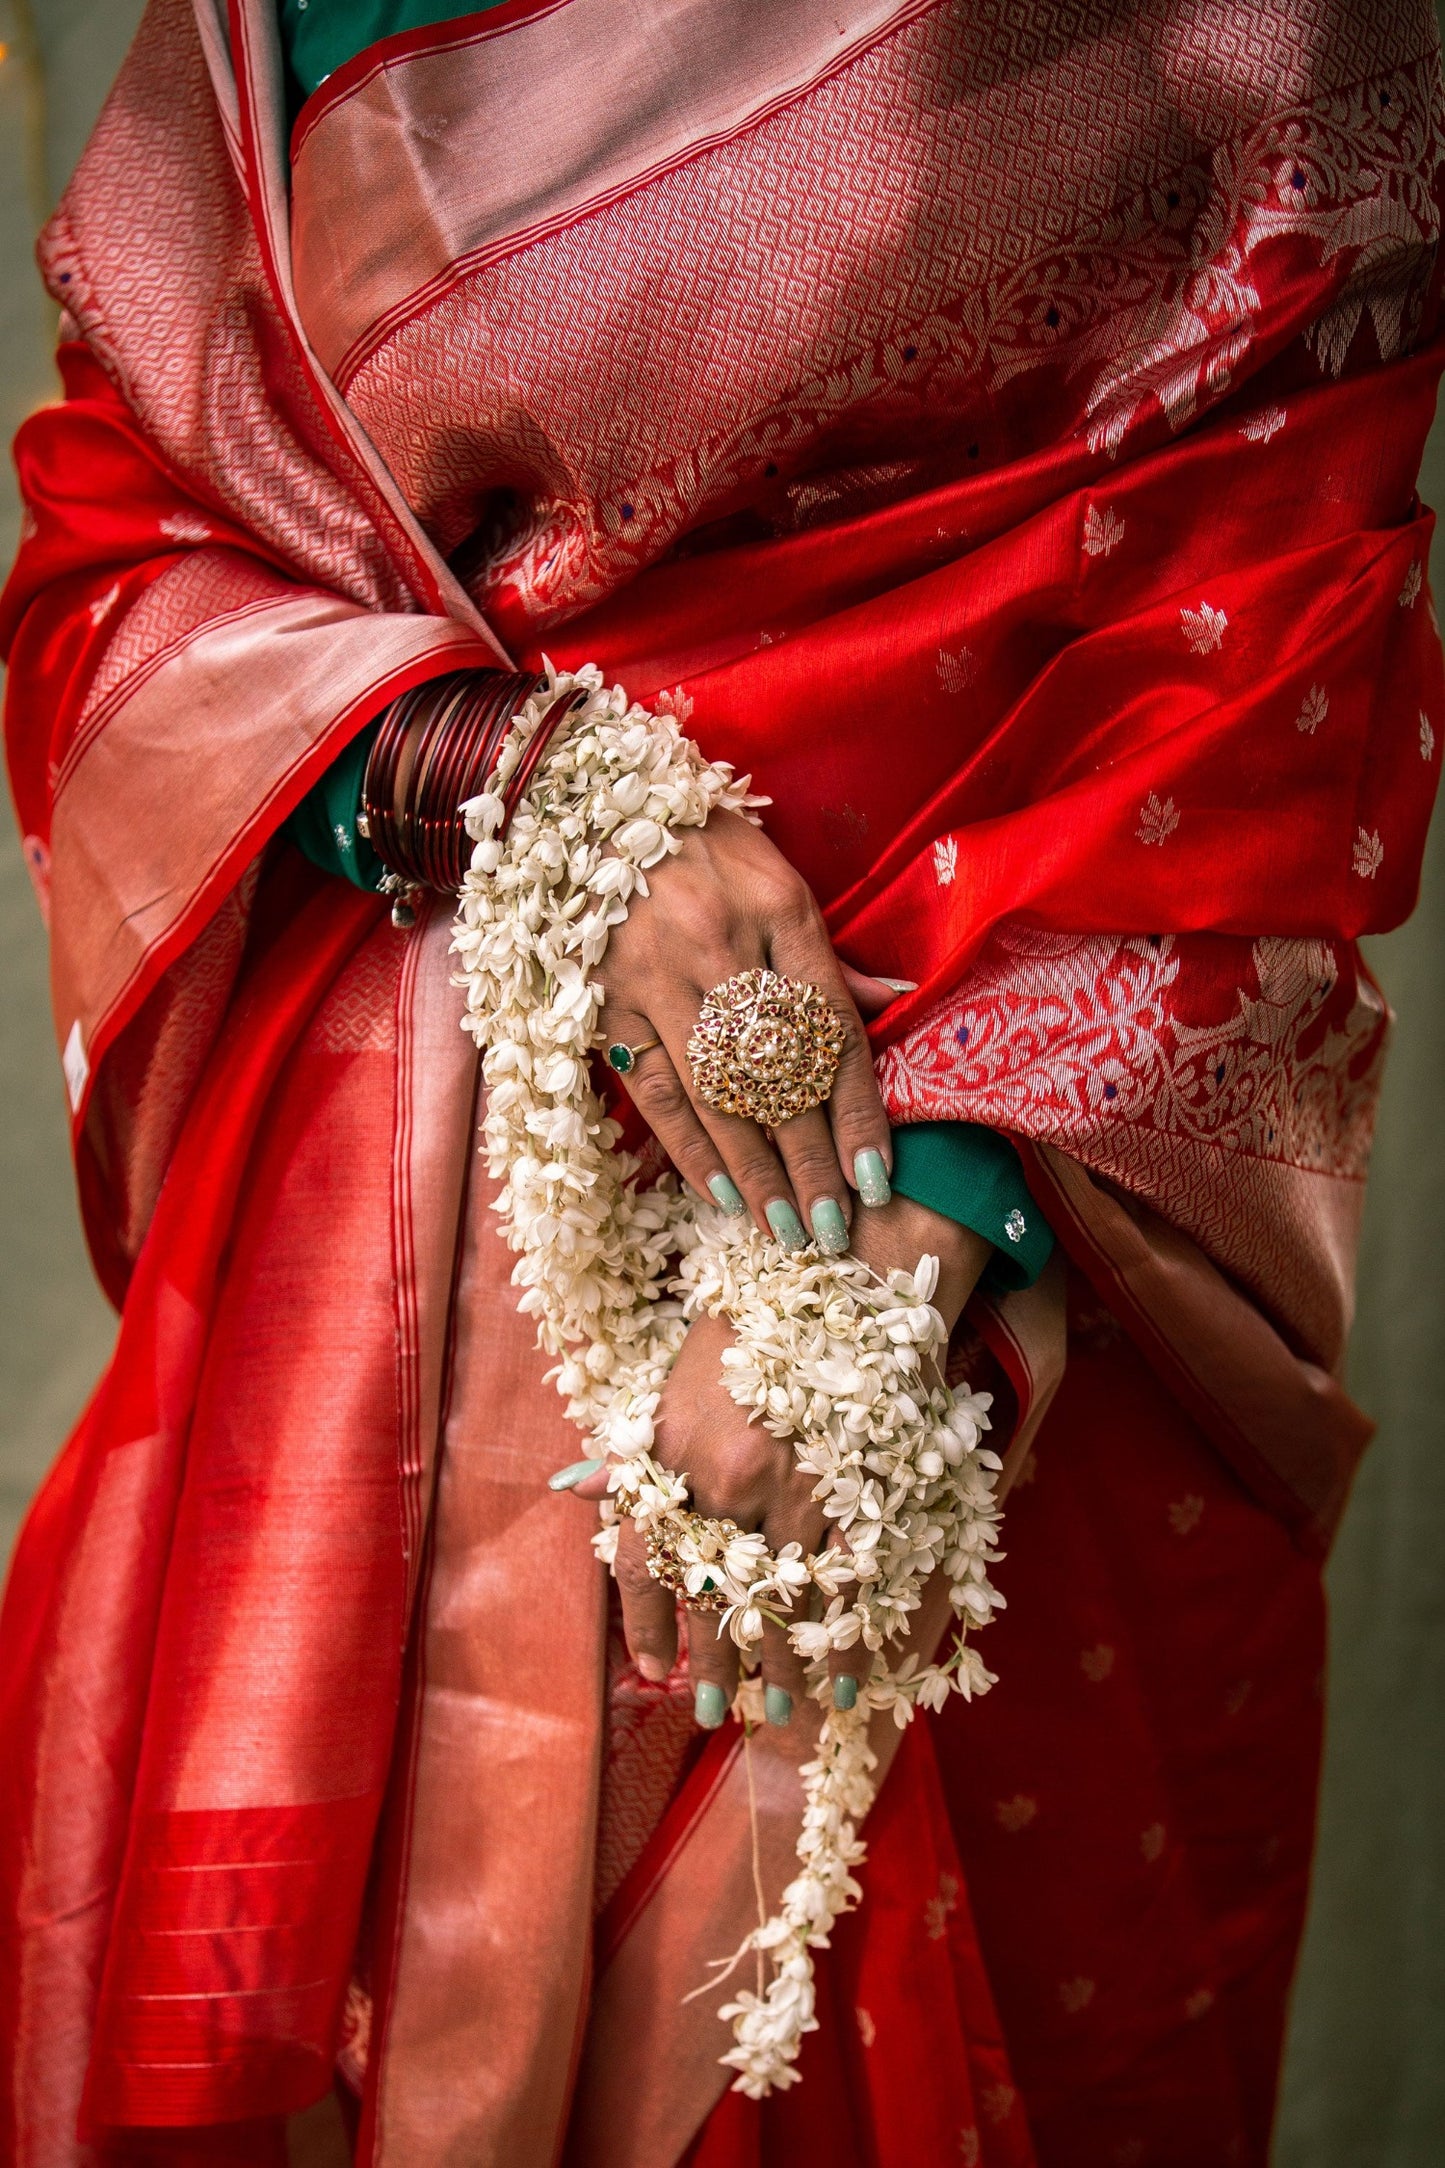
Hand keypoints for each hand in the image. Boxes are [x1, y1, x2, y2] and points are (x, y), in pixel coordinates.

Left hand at [566, 1194, 991, 1725]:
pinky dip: (845, 1642)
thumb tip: (576, 1491)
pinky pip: (845, 1587)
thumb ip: (633, 1447)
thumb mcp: (674, 1380)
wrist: (844, 1280)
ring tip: (778, 1717)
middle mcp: (724, 1476)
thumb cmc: (752, 1327)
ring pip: (779, 1602)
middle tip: (711, 1712)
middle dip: (712, 1663)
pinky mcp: (856, 1491)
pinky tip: (843, 1684)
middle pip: (709, 1595)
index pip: (641, 1556)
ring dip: (779, 1669)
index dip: (645, 1619)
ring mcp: (793, 1488)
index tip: (653, 1667)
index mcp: (670, 1449)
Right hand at [596, 810, 906, 1252]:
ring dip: (756, 1173)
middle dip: (811, 1162)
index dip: (857, 1111)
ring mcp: (657, 976)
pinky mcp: (605, 1000)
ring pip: (717, 1095)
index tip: (876, 1176)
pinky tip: (720, 1193)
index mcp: (780, 908)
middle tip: (836, 1229)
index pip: (831, 1030)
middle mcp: (721, 946)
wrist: (587, 805)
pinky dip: (688, 1147)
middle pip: (779, 1077)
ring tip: (788, 1229)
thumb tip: (900, 1002)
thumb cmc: (702, 845)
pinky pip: (654, 1090)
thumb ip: (829, 954)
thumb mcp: (778, 876)